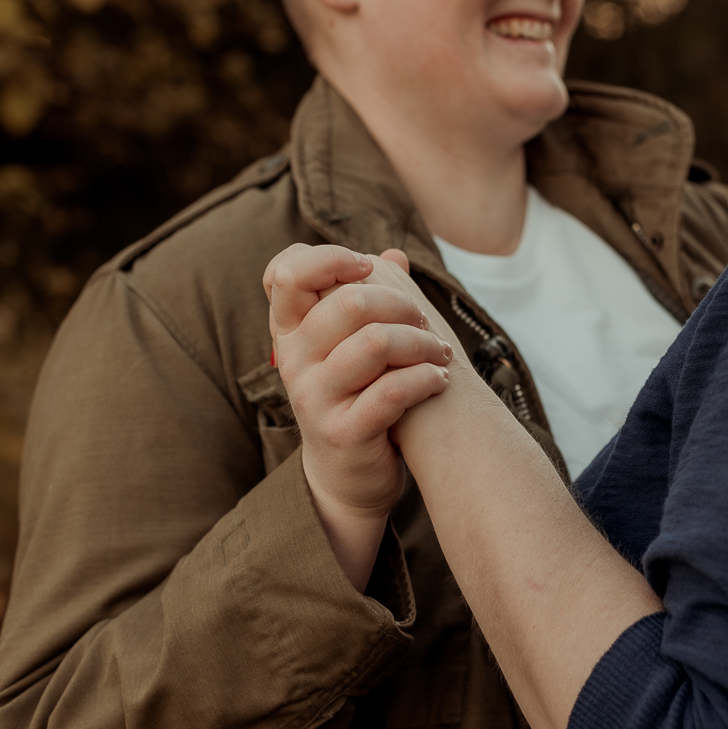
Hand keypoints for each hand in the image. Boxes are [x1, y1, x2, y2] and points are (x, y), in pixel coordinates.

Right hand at [264, 243, 452, 587]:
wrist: (348, 474)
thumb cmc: (357, 395)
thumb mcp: (351, 346)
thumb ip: (368, 298)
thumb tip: (395, 254)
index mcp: (290, 330)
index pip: (287, 273)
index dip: (330, 258)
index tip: (368, 266)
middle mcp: (293, 360)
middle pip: (351, 302)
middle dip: (404, 305)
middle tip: (424, 323)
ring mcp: (314, 398)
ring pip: (377, 343)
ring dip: (424, 343)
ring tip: (440, 354)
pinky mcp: (342, 432)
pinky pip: (393, 391)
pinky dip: (427, 378)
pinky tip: (439, 379)